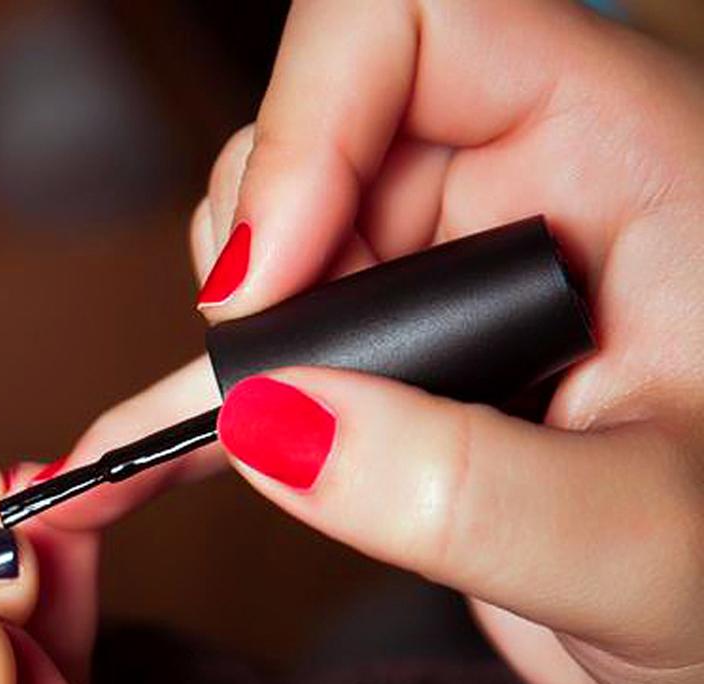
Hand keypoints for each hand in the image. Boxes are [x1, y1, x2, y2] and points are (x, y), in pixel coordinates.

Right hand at [52, 0, 703, 683]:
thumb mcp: (640, 545)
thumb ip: (467, 488)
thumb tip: (275, 423)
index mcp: (626, 162)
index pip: (423, 24)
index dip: (312, 123)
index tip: (265, 286)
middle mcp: (533, 204)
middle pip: (327, 136)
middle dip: (256, 261)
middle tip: (252, 395)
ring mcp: (461, 297)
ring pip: (285, 252)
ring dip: (213, 350)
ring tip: (177, 446)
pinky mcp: (415, 384)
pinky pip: (282, 368)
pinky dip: (201, 419)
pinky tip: (129, 471)